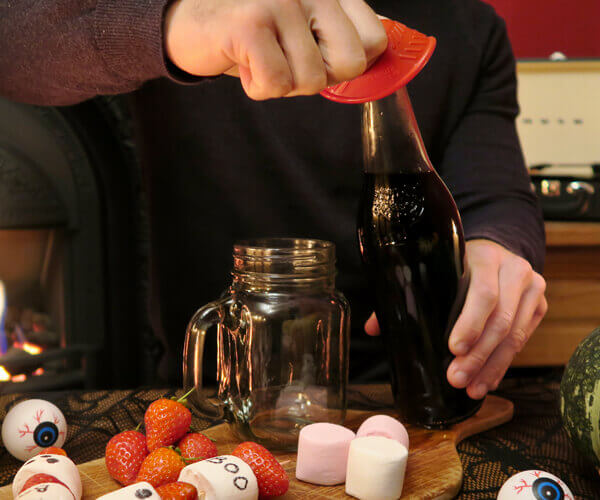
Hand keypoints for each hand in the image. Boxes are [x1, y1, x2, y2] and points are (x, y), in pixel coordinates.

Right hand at [164, 0, 386, 99]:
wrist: (192, 25)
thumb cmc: (253, 34)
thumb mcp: (304, 30)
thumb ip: (339, 37)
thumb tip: (374, 57)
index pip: (374, 41)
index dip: (345, 65)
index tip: (316, 59)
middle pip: (349, 63)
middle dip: (316, 78)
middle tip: (285, 61)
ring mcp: (281, 1)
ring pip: (311, 79)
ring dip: (281, 84)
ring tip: (260, 59)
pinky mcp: (251, 22)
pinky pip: (277, 84)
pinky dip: (258, 87)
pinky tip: (243, 63)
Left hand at [364, 239, 547, 399]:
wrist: (498, 250)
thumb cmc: (460, 264)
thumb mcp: (439, 269)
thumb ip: (407, 294)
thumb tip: (371, 327)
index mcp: (486, 257)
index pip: (484, 293)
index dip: (470, 323)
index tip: (453, 348)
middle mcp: (514, 270)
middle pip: (500, 319)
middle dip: (477, 355)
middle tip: (455, 379)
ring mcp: (532, 289)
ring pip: (515, 335)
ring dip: (490, 366)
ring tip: (470, 388)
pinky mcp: (539, 307)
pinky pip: (523, 341)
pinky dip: (503, 364)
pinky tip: (486, 381)